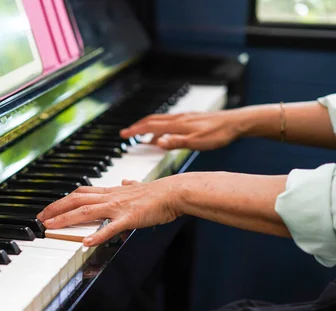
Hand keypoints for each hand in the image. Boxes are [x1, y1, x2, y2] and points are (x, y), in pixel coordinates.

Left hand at [36, 177, 183, 246]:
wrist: (175, 191)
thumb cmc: (159, 192)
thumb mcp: (139, 187)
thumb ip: (129, 185)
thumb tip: (127, 181)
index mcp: (111, 191)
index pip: (80, 193)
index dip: (62, 200)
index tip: (49, 208)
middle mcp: (110, 197)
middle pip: (76, 200)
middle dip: (56, 209)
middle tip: (40, 218)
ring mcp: (118, 207)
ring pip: (86, 211)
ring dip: (66, 219)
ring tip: (51, 227)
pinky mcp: (129, 218)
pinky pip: (110, 227)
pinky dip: (97, 235)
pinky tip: (86, 243)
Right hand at [119, 111, 243, 150]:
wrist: (237, 123)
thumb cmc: (219, 134)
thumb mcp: (197, 142)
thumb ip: (176, 142)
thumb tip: (157, 143)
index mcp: (177, 124)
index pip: (150, 126)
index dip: (135, 130)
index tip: (123, 135)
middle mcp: (179, 118)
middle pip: (152, 120)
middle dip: (137, 127)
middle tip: (126, 134)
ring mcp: (185, 117)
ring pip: (161, 121)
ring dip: (148, 128)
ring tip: (143, 138)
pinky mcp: (191, 119)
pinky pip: (170, 122)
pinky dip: (161, 128)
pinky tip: (166, 135)